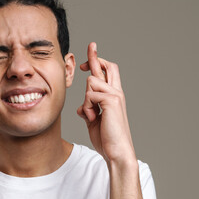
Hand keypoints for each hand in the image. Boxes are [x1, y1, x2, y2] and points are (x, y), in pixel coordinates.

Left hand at [77, 42, 136, 163]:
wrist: (117, 152)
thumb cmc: (107, 139)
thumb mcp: (94, 122)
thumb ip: (89, 111)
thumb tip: (81, 108)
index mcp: (113, 97)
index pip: (108, 74)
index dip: (99, 62)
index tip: (89, 57)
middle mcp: (116, 93)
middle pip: (108, 66)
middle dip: (96, 56)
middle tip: (91, 45)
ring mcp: (115, 95)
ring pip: (91, 82)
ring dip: (86, 100)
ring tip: (91, 116)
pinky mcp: (111, 101)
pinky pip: (89, 95)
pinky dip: (87, 108)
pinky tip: (92, 119)